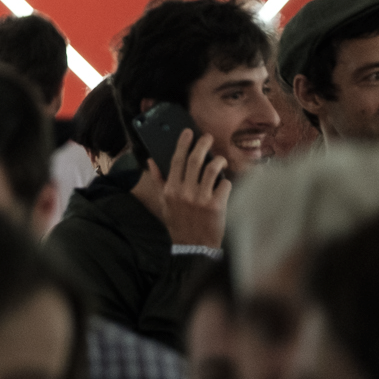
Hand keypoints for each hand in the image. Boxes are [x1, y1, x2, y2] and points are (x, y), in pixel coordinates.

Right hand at [133, 127, 228, 248]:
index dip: (183, 144)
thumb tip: (152, 161)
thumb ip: (159, 180)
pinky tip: (224, 184)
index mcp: (171, 189)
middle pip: (195, 160)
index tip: (188, 132)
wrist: (193, 246)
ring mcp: (201, 198)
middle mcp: (185, 191)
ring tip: (220, 160)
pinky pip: (225, 184)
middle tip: (207, 137)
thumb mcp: (164, 202)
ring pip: (212, 169)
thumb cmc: (178, 222)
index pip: (176, 160)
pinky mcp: (217, 205)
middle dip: (202, 145)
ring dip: (218, 161)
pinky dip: (226, 181)